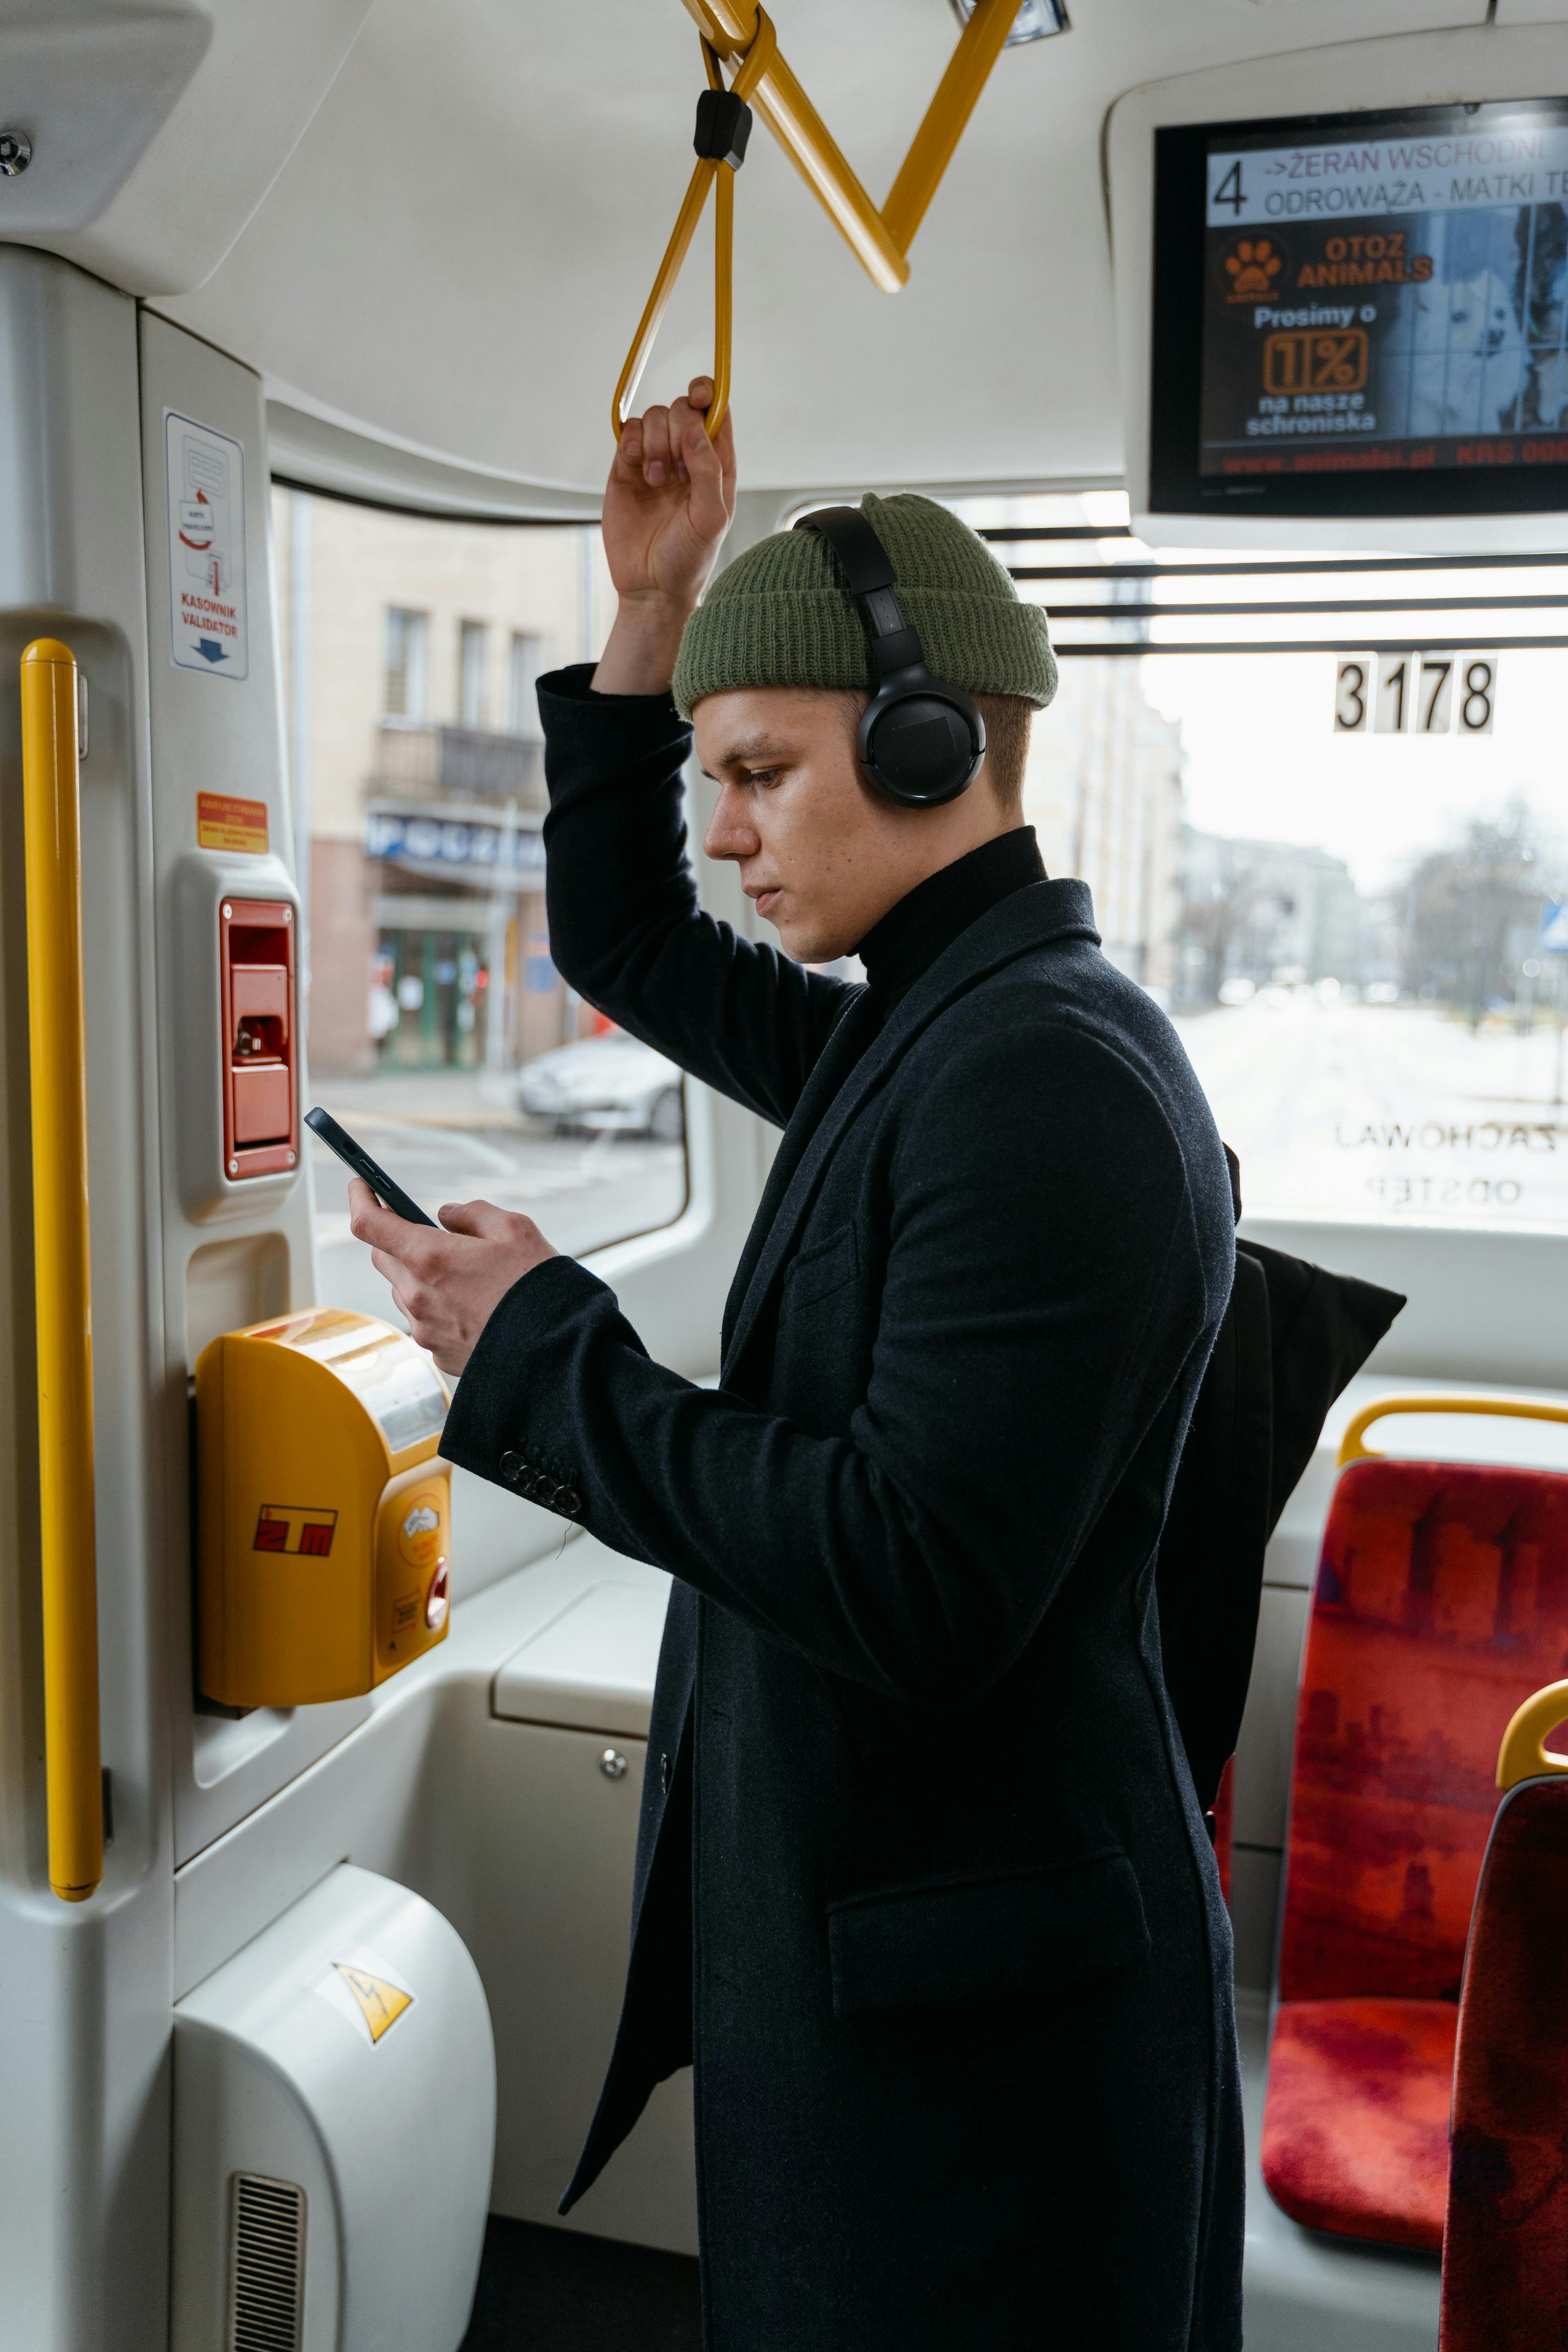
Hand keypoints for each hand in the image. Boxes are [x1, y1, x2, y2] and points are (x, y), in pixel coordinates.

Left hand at [347, 1180, 558, 1376]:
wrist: (558, 1352)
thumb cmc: (538, 1288)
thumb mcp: (515, 1230)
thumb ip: (473, 1213)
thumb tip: (446, 1214)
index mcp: (430, 1258)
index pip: (369, 1224)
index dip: (360, 1199)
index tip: (361, 1185)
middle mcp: (417, 1296)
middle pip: (383, 1256)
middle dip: (395, 1238)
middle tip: (425, 1230)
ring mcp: (425, 1329)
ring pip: (404, 1291)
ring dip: (419, 1276)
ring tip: (465, 1276)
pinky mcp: (438, 1354)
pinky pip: (425, 1322)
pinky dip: (439, 1307)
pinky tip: (475, 1307)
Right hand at [594, 376, 736, 695]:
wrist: (650, 587)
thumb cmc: (688, 558)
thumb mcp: (711, 517)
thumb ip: (708, 469)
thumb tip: (696, 426)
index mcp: (716, 464)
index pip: (716, 412)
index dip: (708, 395)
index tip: (698, 396)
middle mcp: (687, 457)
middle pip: (681, 409)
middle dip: (675, 429)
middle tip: (672, 468)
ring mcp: (656, 460)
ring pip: (653, 417)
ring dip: (653, 442)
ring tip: (655, 480)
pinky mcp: (626, 469)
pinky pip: (628, 433)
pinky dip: (630, 440)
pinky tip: (636, 466)